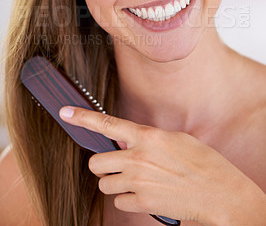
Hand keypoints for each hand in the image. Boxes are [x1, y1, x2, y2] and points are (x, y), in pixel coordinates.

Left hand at [59, 107, 265, 225]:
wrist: (219, 192)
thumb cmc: (202, 162)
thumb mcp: (175, 138)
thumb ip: (147, 138)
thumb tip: (129, 142)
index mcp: (146, 136)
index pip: (107, 124)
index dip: (82, 118)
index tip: (65, 112)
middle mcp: (137, 158)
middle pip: (95, 163)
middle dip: (102, 164)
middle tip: (117, 164)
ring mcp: (138, 182)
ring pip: (104, 184)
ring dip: (115, 182)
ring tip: (137, 180)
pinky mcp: (142, 203)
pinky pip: (119, 202)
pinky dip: (128, 199)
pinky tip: (146, 194)